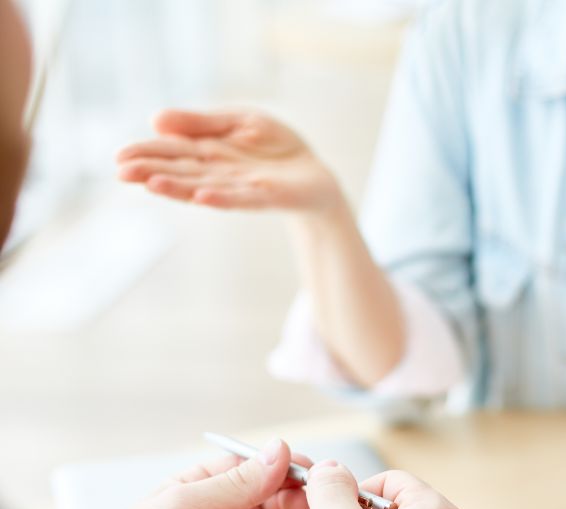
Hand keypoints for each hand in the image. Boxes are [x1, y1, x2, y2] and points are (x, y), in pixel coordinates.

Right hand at [117, 109, 342, 215]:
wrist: (313, 174)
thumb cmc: (274, 148)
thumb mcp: (238, 121)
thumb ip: (202, 122)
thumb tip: (156, 120)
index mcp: (208, 153)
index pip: (172, 152)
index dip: (147, 154)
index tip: (119, 157)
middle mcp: (218, 174)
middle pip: (181, 173)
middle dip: (152, 172)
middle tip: (121, 172)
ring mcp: (240, 188)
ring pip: (203, 188)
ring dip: (178, 188)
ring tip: (151, 184)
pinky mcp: (266, 197)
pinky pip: (241, 199)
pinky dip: (221, 199)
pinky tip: (202, 197)